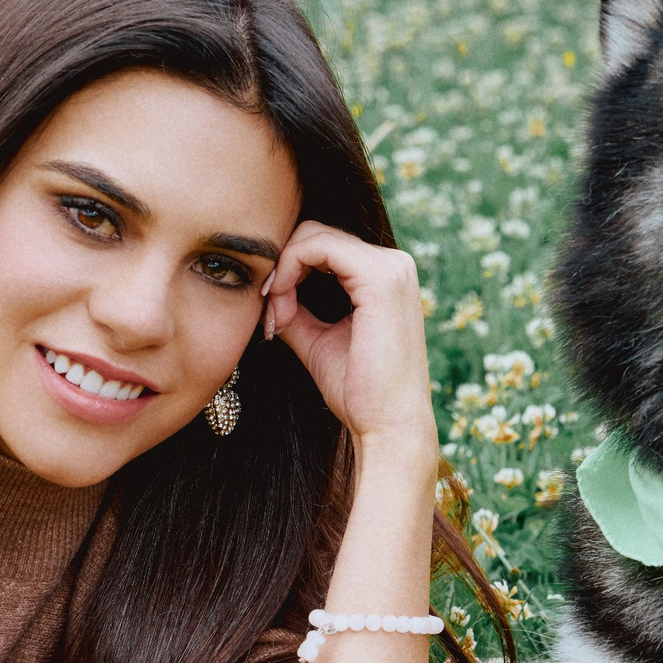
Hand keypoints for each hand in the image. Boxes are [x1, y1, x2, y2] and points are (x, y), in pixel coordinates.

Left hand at [262, 222, 437, 454]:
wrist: (387, 428)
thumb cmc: (358, 393)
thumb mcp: (318, 341)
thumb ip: (296, 310)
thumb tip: (267, 293)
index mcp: (384, 277)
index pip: (324, 246)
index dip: (288, 269)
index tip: (271, 312)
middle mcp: (394, 264)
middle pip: (316, 234)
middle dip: (282, 268)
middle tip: (271, 315)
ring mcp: (391, 268)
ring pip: (314, 235)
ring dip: (283, 271)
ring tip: (277, 316)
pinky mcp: (380, 278)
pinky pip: (318, 247)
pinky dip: (290, 270)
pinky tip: (282, 307)